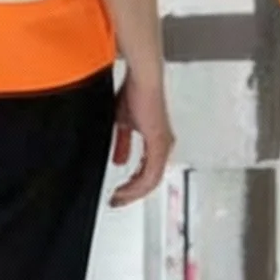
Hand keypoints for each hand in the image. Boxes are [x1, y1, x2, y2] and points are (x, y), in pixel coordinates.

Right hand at [109, 66, 174, 208]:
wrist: (142, 79)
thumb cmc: (134, 93)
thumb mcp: (123, 123)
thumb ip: (122, 143)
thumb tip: (119, 160)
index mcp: (156, 142)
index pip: (146, 172)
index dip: (132, 185)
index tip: (117, 192)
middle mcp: (163, 146)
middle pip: (150, 181)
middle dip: (132, 193)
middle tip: (116, 200)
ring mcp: (163, 146)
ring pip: (151, 180)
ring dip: (133, 192)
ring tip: (118, 197)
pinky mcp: (159, 144)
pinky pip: (151, 174)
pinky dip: (138, 184)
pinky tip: (126, 189)